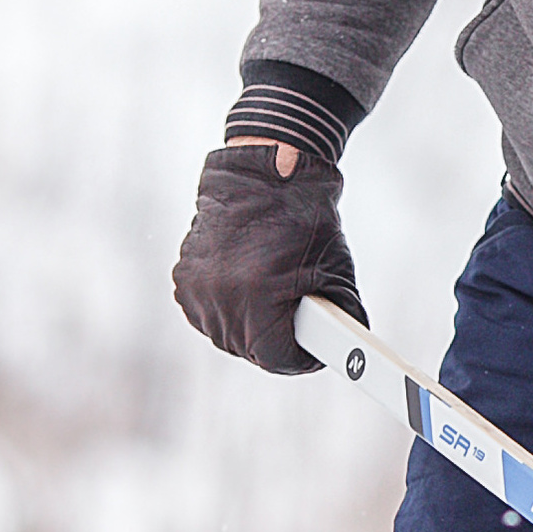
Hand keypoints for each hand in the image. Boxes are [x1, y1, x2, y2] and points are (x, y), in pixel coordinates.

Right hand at [171, 141, 365, 372]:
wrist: (266, 172)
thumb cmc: (304, 216)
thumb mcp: (335, 271)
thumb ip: (342, 317)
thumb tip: (348, 347)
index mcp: (256, 299)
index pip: (276, 358)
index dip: (299, 359)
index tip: (311, 355)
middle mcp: (219, 296)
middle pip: (248, 350)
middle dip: (274, 344)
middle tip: (296, 332)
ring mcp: (197, 287)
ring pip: (225, 333)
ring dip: (248, 328)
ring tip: (272, 307)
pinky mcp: (184, 274)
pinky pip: (205, 310)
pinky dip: (226, 307)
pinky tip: (245, 290)